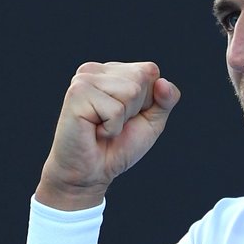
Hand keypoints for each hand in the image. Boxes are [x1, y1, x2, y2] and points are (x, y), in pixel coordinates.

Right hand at [37, 61, 180, 208]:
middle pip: (141, 78)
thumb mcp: (152, 121)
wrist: (91, 173)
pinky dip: (112, 128)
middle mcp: (96, 70)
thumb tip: (162, 82)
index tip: (128, 116)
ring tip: (103, 126)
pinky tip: (95, 131)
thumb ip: (166, 100)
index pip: (150, 71)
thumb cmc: (118, 147)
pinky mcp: (77, 93)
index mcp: (112, 71)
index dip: (148, 101)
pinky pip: (116, 110)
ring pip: (131, 91)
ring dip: (123, 119)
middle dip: (136, 109)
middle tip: (113, 123)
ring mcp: (84, 79)